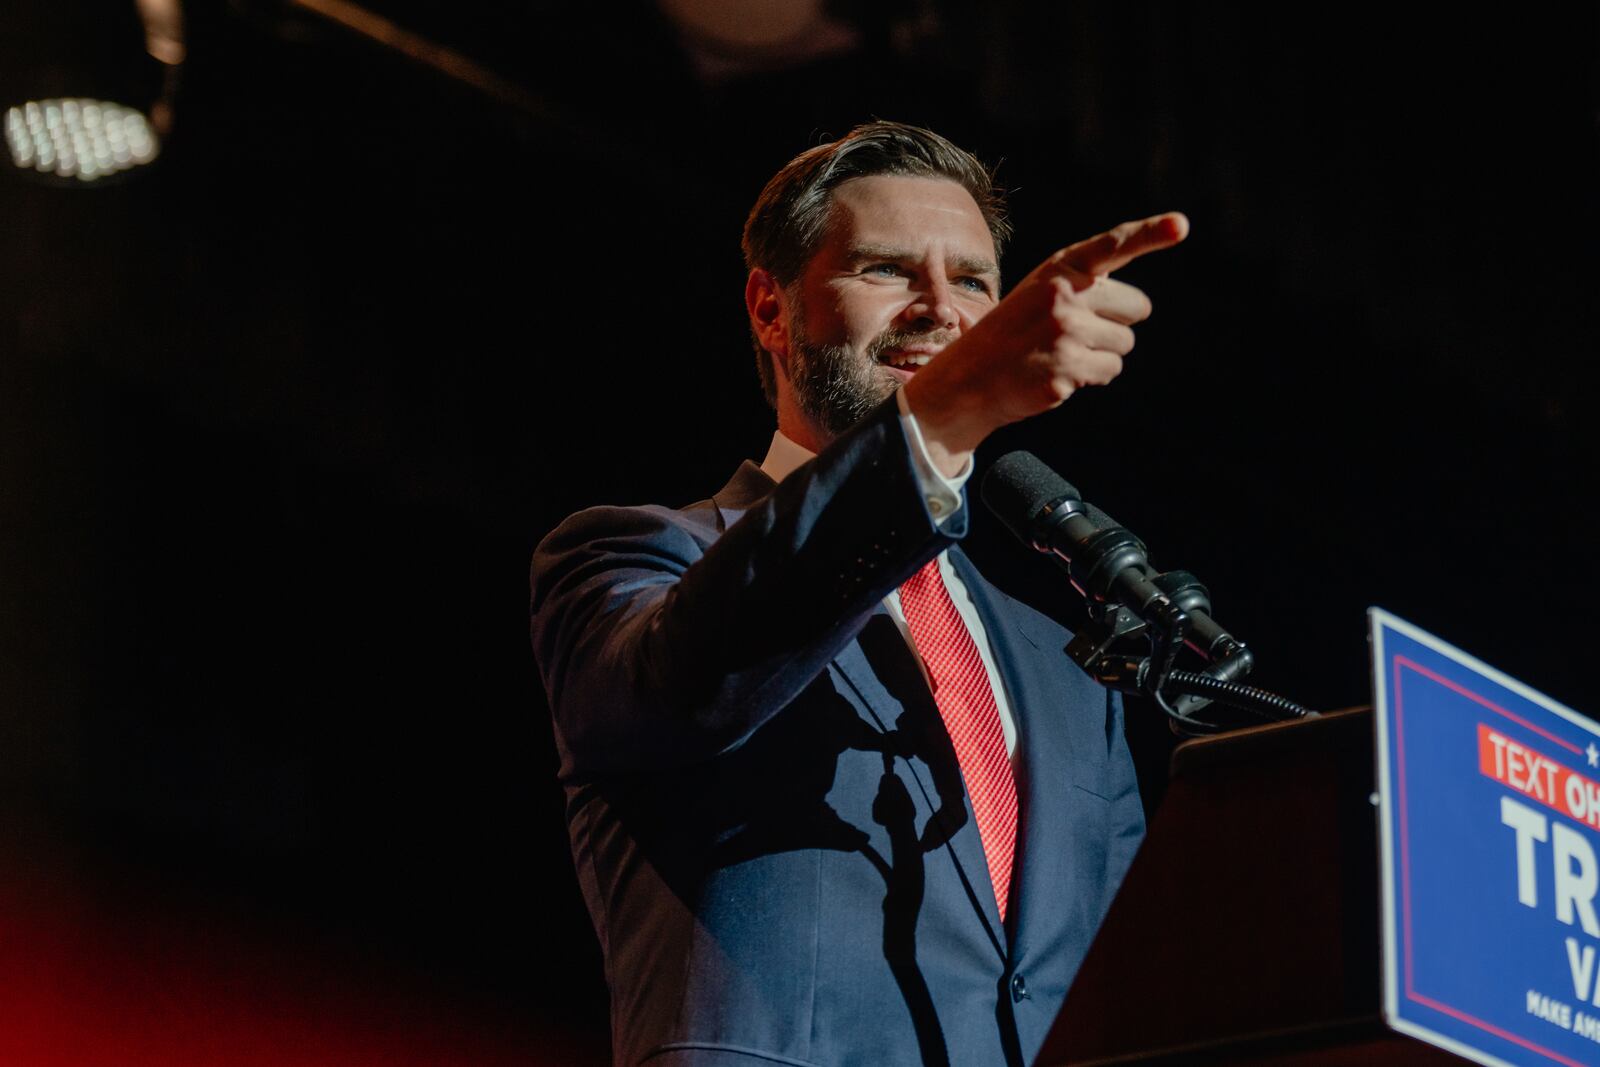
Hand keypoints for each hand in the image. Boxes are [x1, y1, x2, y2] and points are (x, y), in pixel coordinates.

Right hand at [903, 212, 1187, 474]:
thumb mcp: (1041, 292)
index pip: (1113, 244)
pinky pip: (1110, 371)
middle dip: (1116, 322)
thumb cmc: (1014, 331)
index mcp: (1059, 269)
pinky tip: (1058, 373)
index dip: (1151, 233)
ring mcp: (1065, 334)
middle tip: (1073, 331)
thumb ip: (1084, 286)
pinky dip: (1091, 377)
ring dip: (1102, 352)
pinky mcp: (1067, 372)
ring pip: (1125, 343)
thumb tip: (1140, 306)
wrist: (969, 378)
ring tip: (1061, 353)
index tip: (1181, 224)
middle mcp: (1064, 295)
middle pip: (1137, 307)